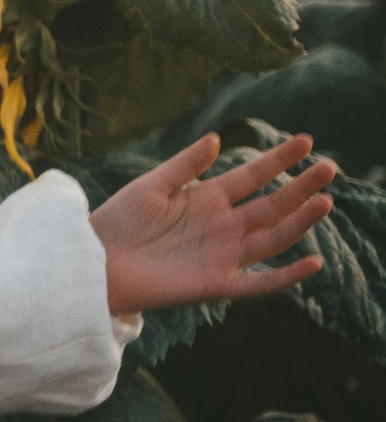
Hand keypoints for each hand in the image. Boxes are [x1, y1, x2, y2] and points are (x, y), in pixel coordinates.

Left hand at [88, 130, 336, 316]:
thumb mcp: (151, 186)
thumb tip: (216, 138)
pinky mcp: (215, 283)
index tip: (305, 140)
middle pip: (271, 205)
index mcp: (208, 198)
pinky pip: (258, 282)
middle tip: (328, 167)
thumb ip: (185, 165)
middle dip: (300, 187)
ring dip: (299, 222)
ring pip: (272, 238)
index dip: (278, 159)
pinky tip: (312, 262)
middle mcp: (222, 226)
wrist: (93, 264)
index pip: (253, 175)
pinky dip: (285, 276)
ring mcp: (222, 255)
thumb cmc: (116, 223)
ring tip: (324, 201)